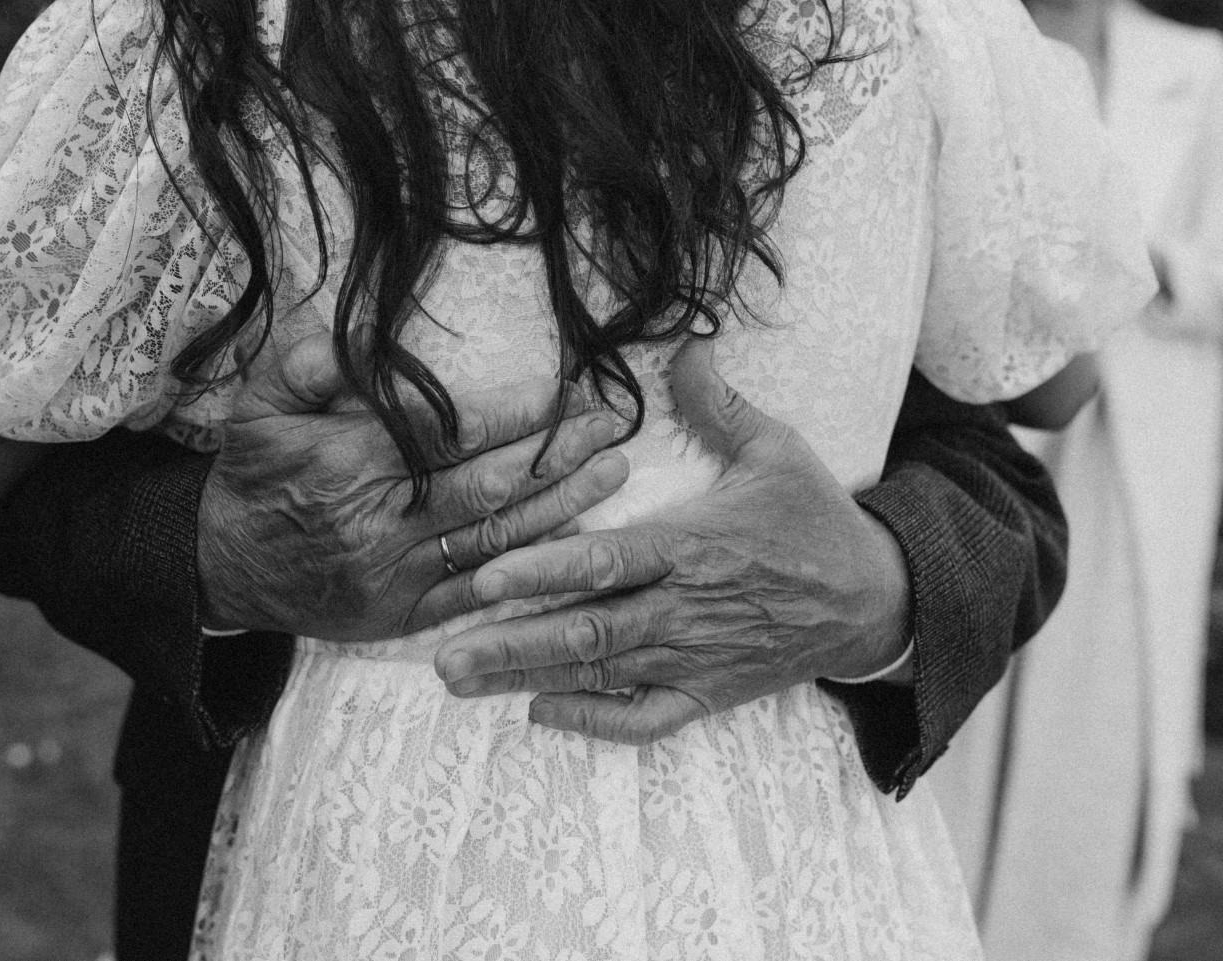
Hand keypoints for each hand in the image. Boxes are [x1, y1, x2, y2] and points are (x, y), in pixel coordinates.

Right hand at [197, 332, 629, 639]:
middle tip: (610, 424)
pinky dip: (529, 565)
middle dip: (557, 453)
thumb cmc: (254, 475)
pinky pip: (479, 590)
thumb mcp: (259, 405)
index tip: (562, 390)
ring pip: (495, 539)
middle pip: (488, 486)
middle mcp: (379, 524)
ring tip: (612, 471)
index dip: (514, 414)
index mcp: (349, 465)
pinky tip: (573, 538)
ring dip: (562, 504)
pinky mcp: (404, 614)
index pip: (450, 434)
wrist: (222, 566)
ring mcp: (396, 576)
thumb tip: (371, 332)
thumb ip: (310, 362)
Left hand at [433, 337, 910, 744]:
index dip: (543, 571)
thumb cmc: (817, 520)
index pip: (606, 563)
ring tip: (462, 681)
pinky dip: (594, 719)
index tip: (485, 578)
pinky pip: (645, 718)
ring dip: (529, 677)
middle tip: (445, 656)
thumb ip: (719, 404)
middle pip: (588, 630)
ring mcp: (694, 658)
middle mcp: (685, 608)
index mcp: (693, 546)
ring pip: (601, 674)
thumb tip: (687, 342)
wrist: (875, 600)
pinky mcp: (706, 692)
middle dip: (512, 644)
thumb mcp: (777, 450)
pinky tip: (540, 711)